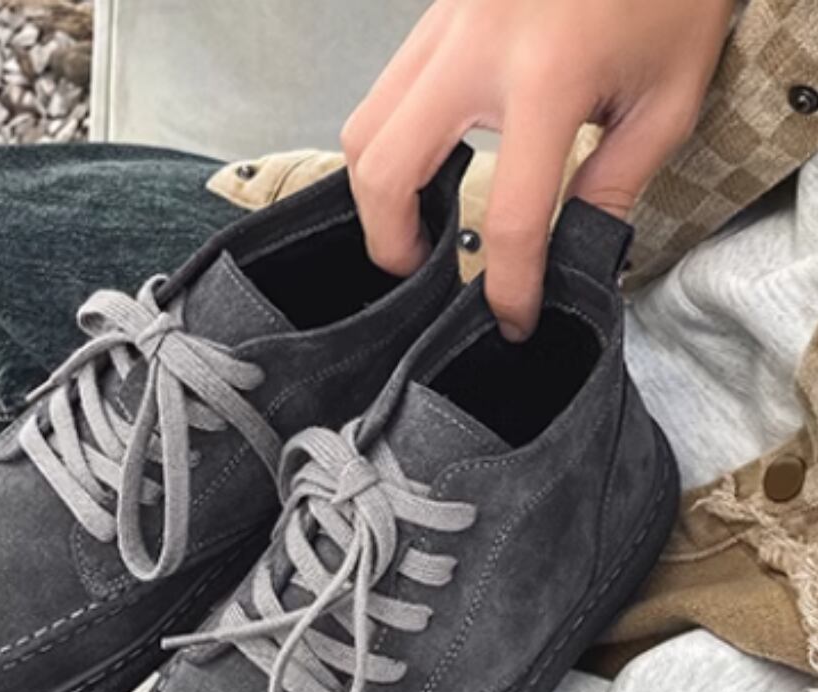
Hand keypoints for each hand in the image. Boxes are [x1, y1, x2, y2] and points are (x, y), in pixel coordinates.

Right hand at [342, 0, 733, 339]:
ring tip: (419, 226)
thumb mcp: (668, 98)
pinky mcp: (434, 15)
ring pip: (364, 129)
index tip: (512, 320)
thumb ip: (614, 185)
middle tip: (425, 274)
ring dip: (379, 196)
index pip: (508, 215)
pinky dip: (388, 148)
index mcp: (551, 75)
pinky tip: (427, 167)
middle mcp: (477, 47)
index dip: (507, 286)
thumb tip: (569, 253)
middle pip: (385, 171)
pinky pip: (381, 95)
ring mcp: (443, 24)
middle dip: (394, 244)